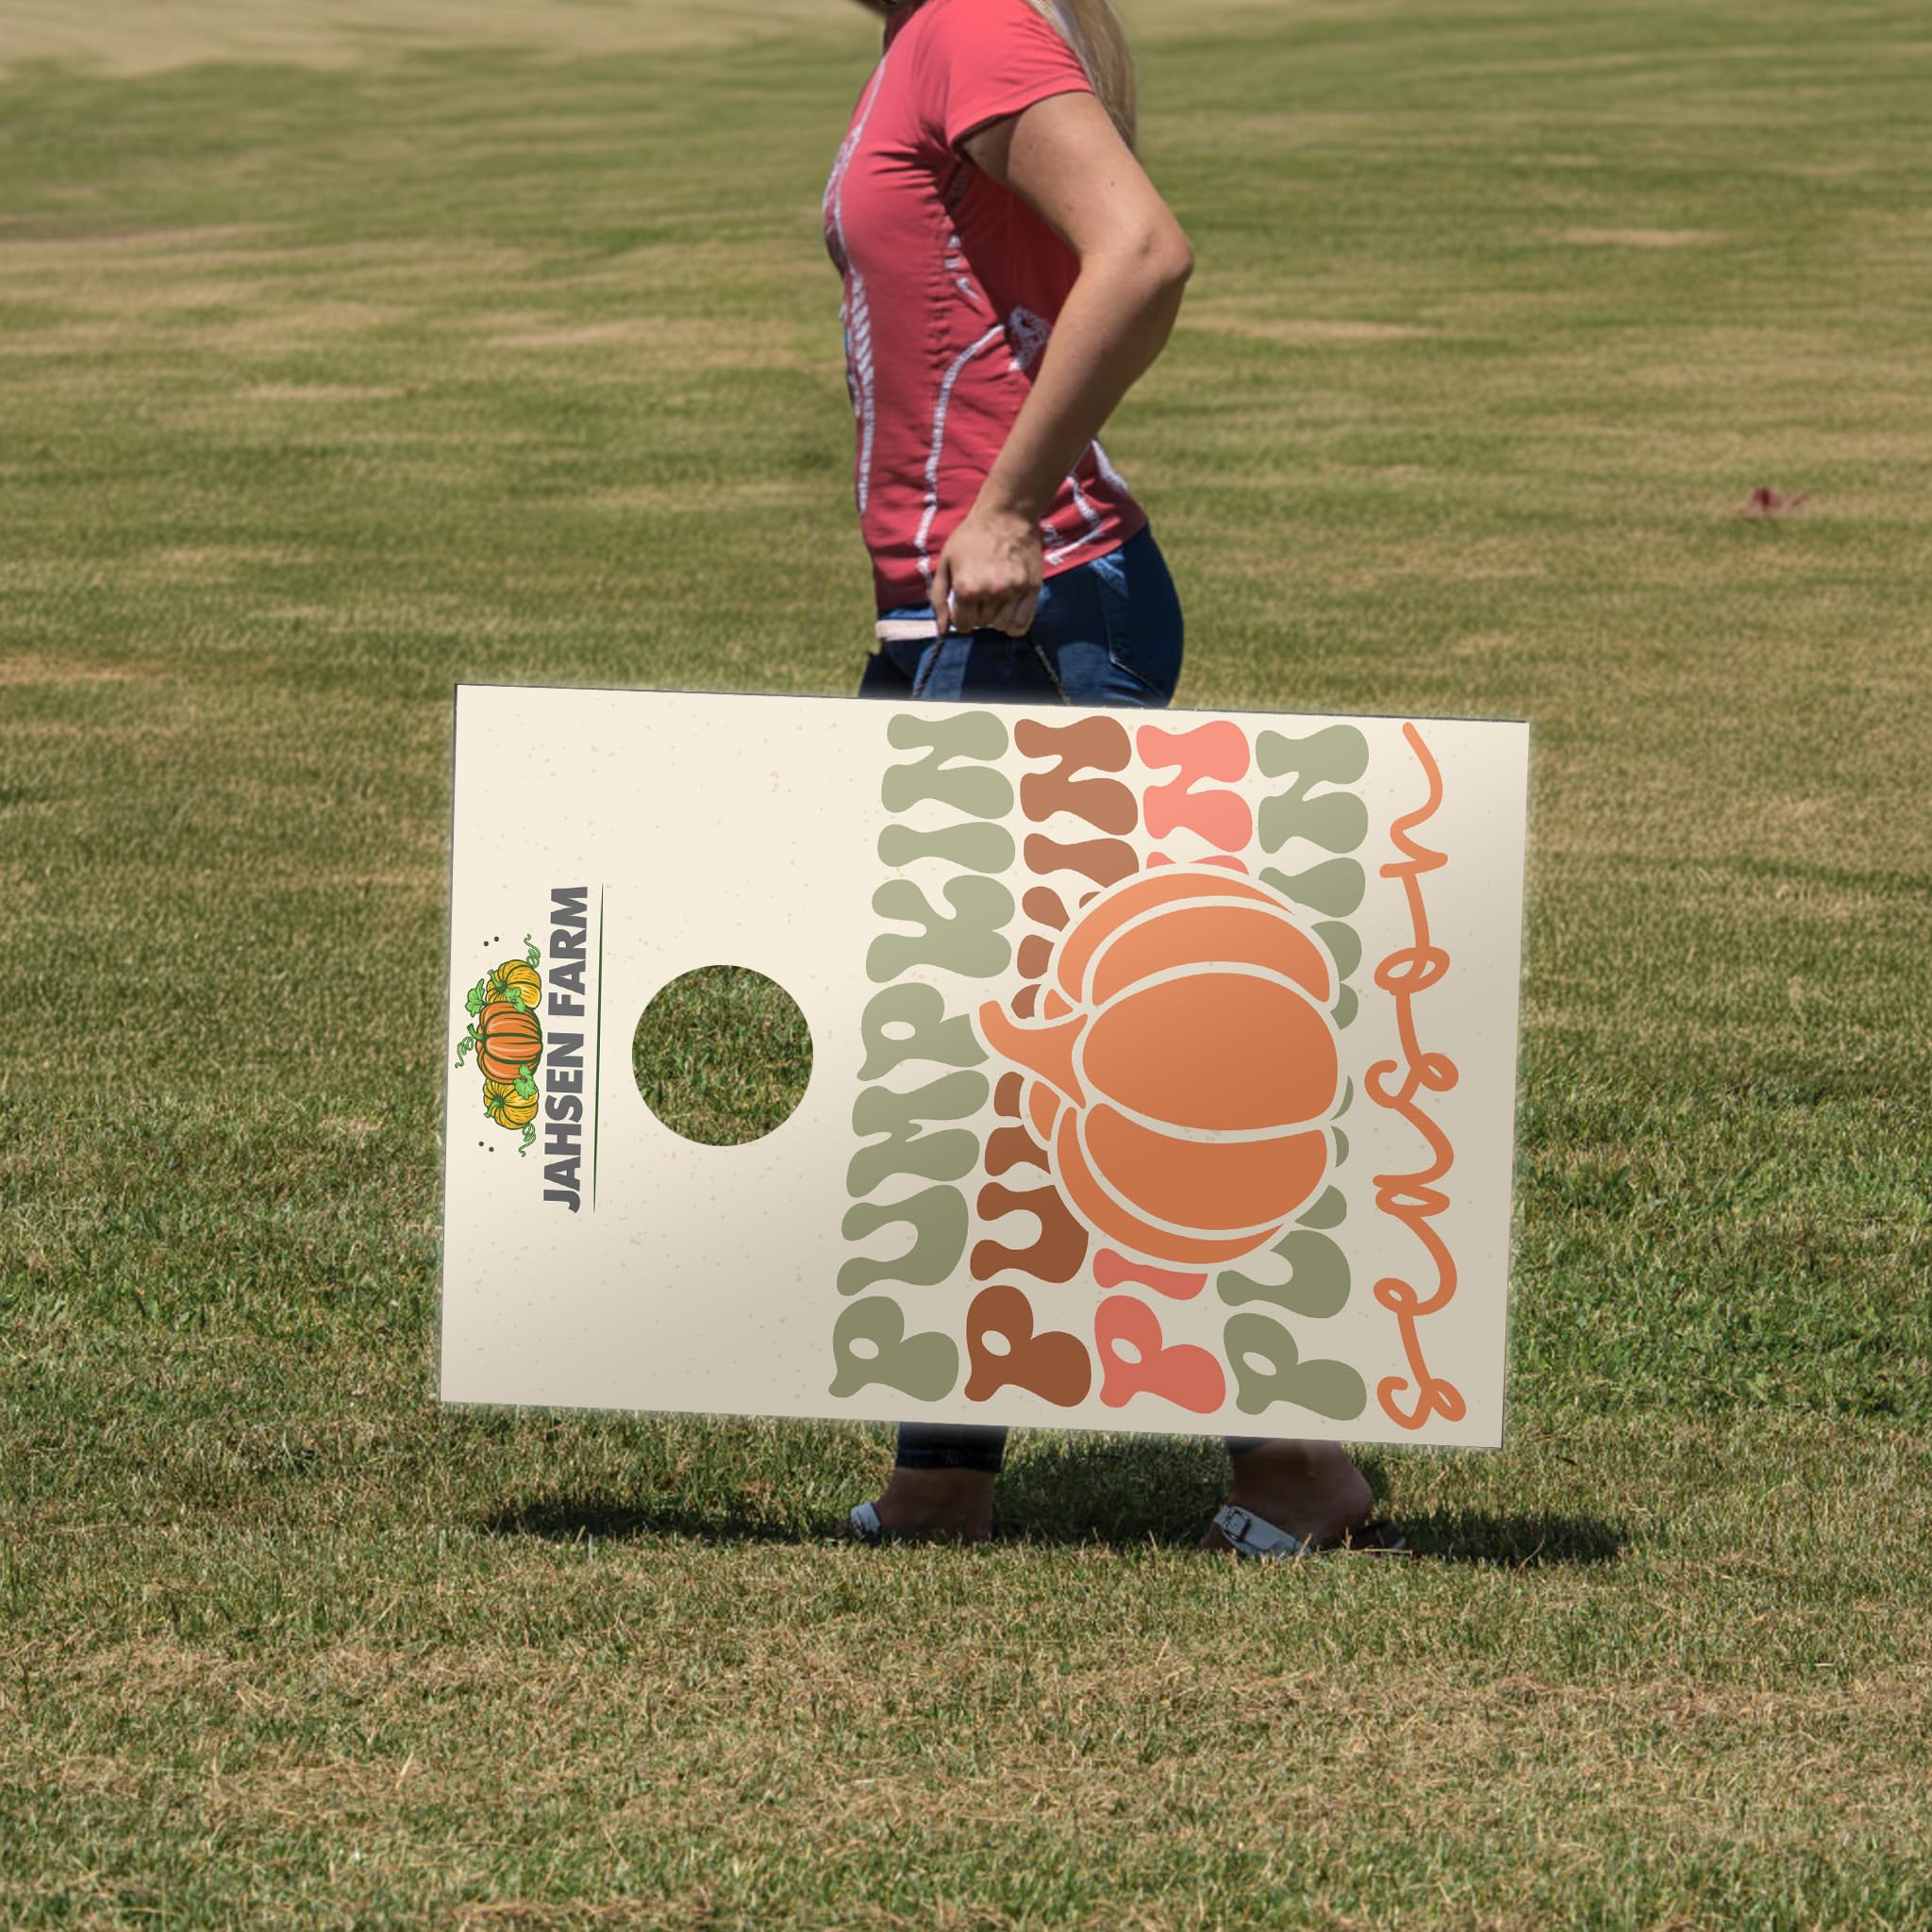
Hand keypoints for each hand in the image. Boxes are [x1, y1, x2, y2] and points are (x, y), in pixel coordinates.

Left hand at [930, 500, 1042, 637]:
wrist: (1006, 514)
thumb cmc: (971, 537)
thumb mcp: (945, 563)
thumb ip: (938, 599)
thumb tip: (941, 631)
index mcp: (967, 588)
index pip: (963, 625)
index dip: (961, 617)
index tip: (964, 604)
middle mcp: (991, 593)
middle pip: (982, 624)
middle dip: (978, 613)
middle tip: (981, 593)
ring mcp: (1014, 592)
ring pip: (1001, 625)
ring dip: (996, 617)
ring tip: (995, 597)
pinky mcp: (1032, 589)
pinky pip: (1021, 624)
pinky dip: (1013, 623)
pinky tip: (1009, 608)